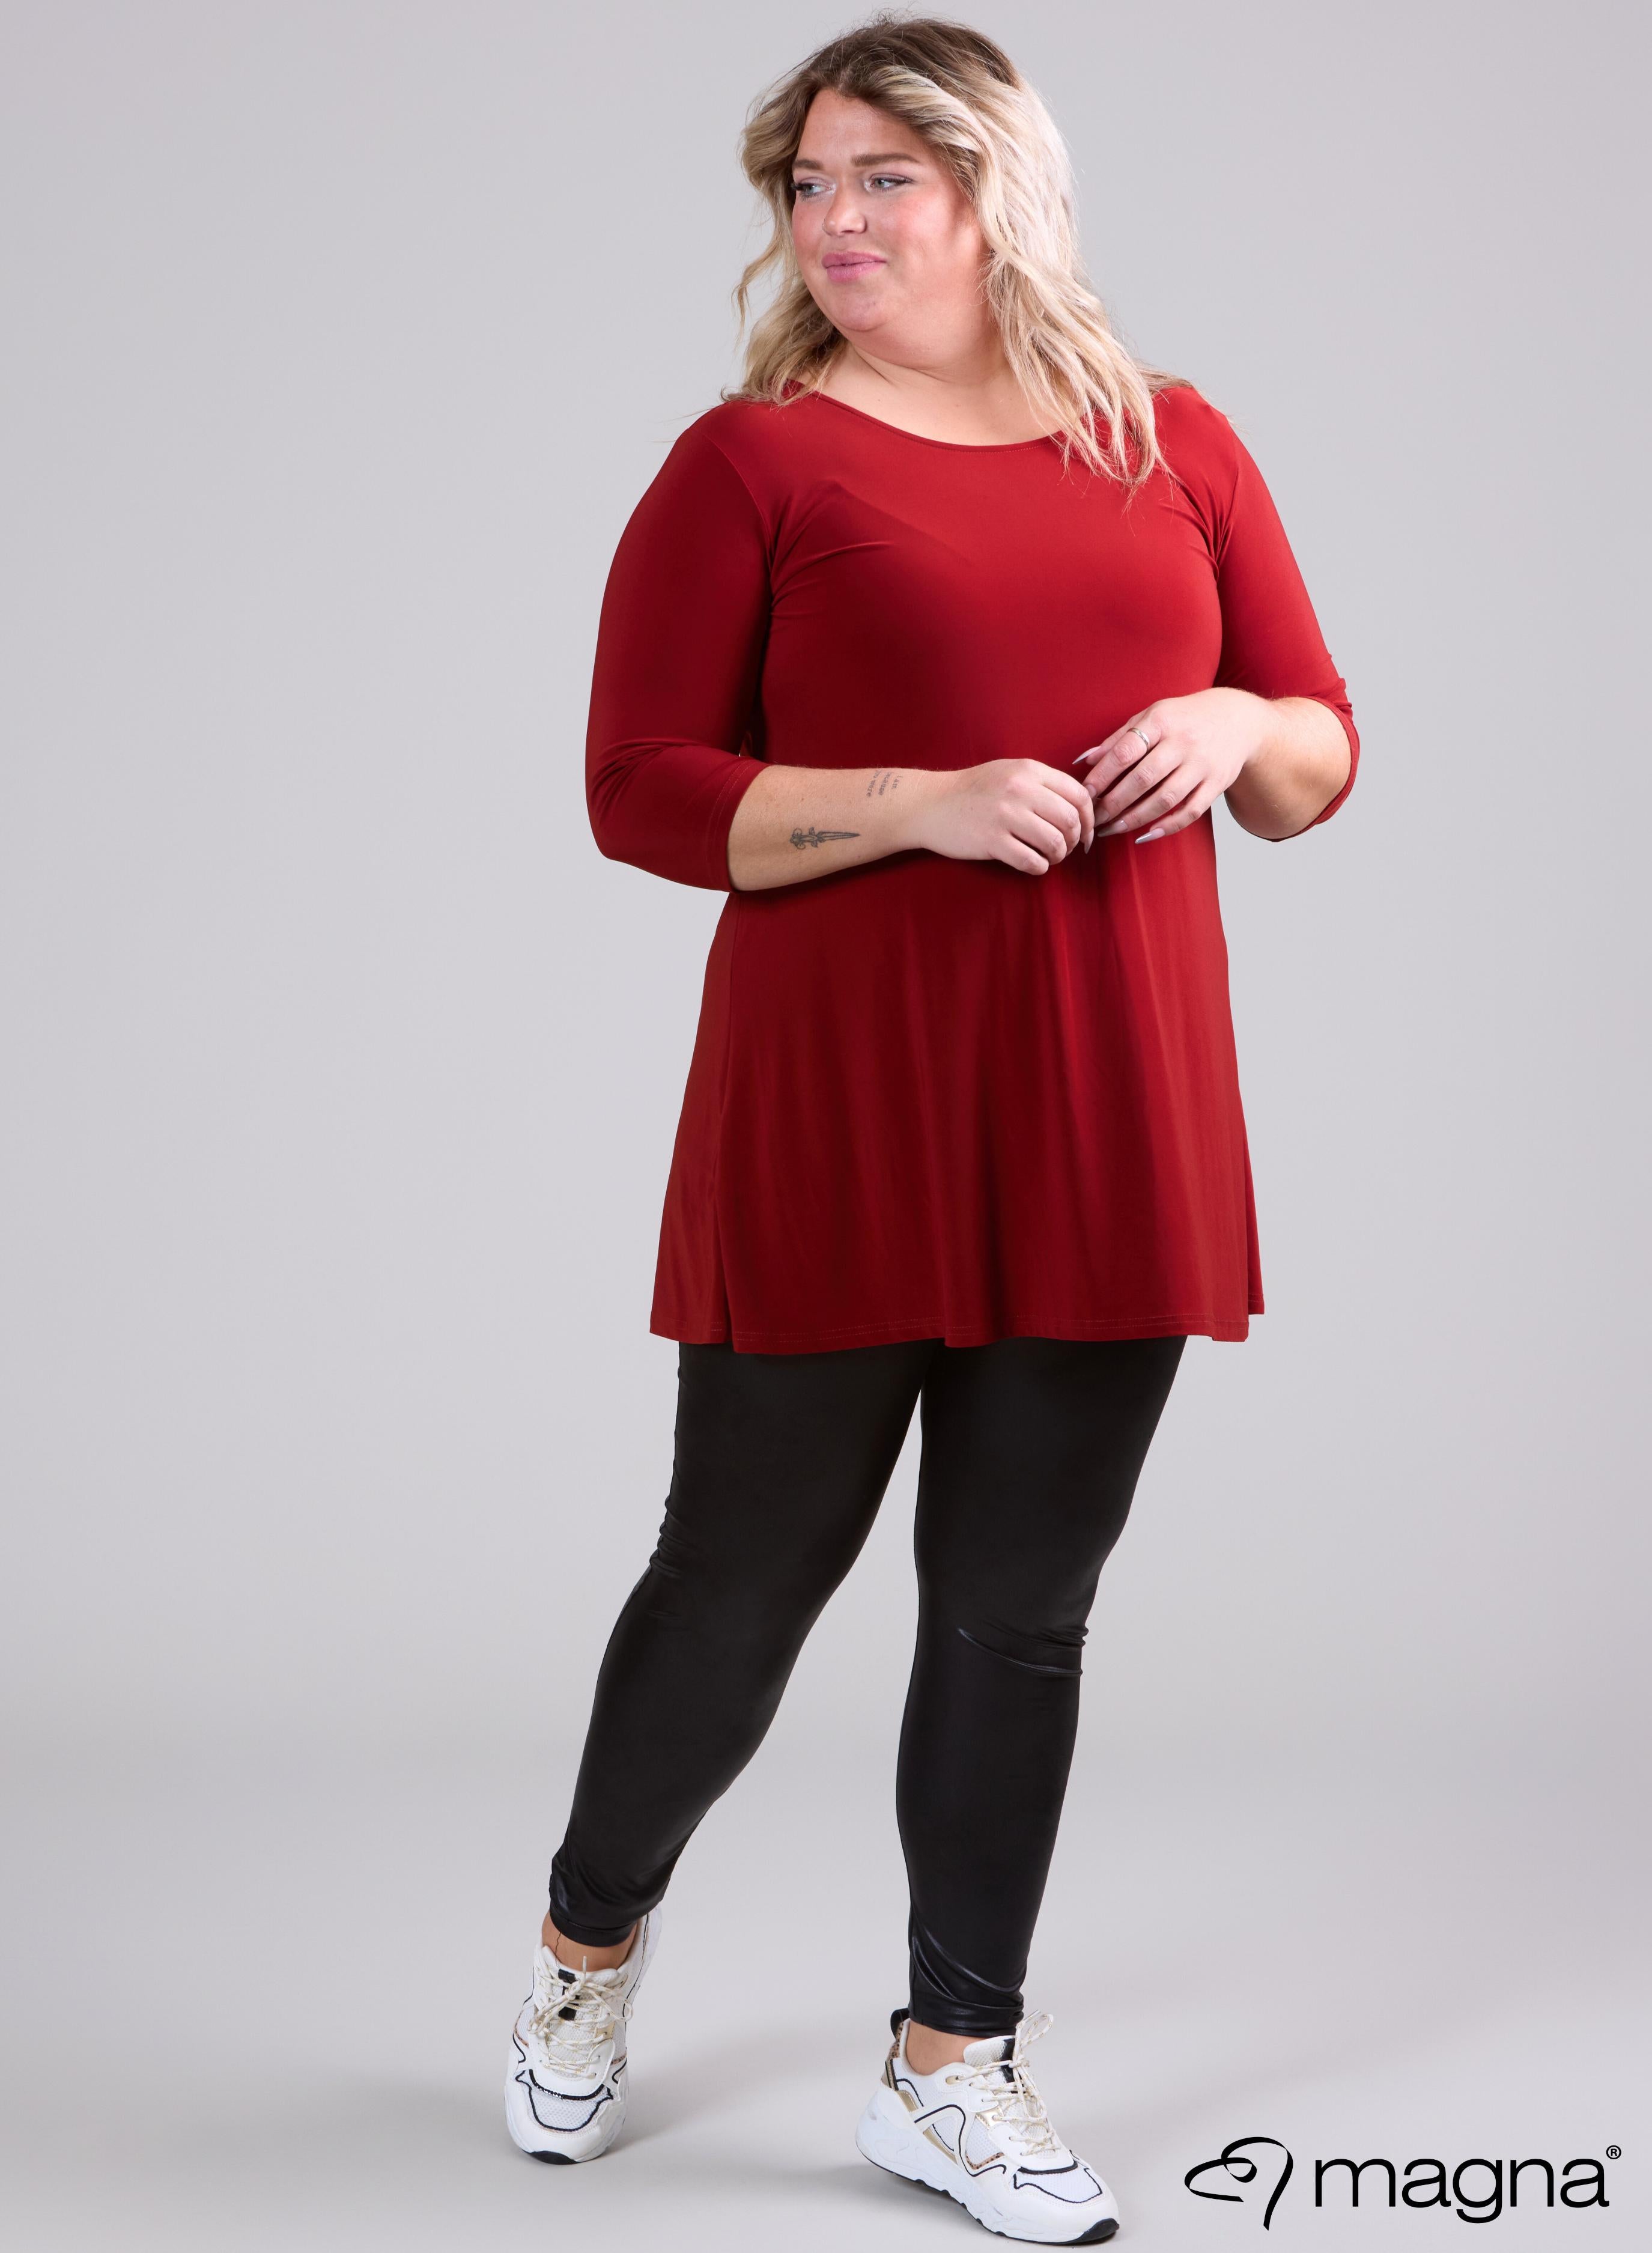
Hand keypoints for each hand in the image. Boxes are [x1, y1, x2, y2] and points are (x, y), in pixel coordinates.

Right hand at [906, 759, 1096, 874]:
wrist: (929, 804)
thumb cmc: (973, 791)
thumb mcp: (1010, 772)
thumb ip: (1042, 784)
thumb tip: (1080, 806)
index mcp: (1029, 771)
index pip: (1078, 795)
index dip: (1089, 819)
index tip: (1085, 834)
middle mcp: (1020, 790)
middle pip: (1070, 821)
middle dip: (1075, 841)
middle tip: (1066, 848)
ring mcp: (1005, 816)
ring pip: (1055, 843)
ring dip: (1058, 856)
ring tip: (1049, 857)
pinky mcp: (992, 841)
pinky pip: (1032, 861)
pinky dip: (1039, 867)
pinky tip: (1033, 864)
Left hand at [1072, 688, 1266, 842]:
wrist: (1238, 720)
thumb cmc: (1184, 719)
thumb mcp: (1152, 716)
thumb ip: (1118, 738)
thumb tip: (1083, 761)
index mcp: (1162, 721)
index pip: (1126, 751)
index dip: (1102, 775)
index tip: (1085, 794)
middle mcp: (1183, 742)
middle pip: (1143, 779)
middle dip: (1114, 803)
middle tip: (1093, 819)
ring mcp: (1202, 765)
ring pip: (1165, 799)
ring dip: (1135, 819)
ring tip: (1112, 829)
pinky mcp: (1217, 783)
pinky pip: (1190, 811)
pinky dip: (1167, 826)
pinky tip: (1145, 835)